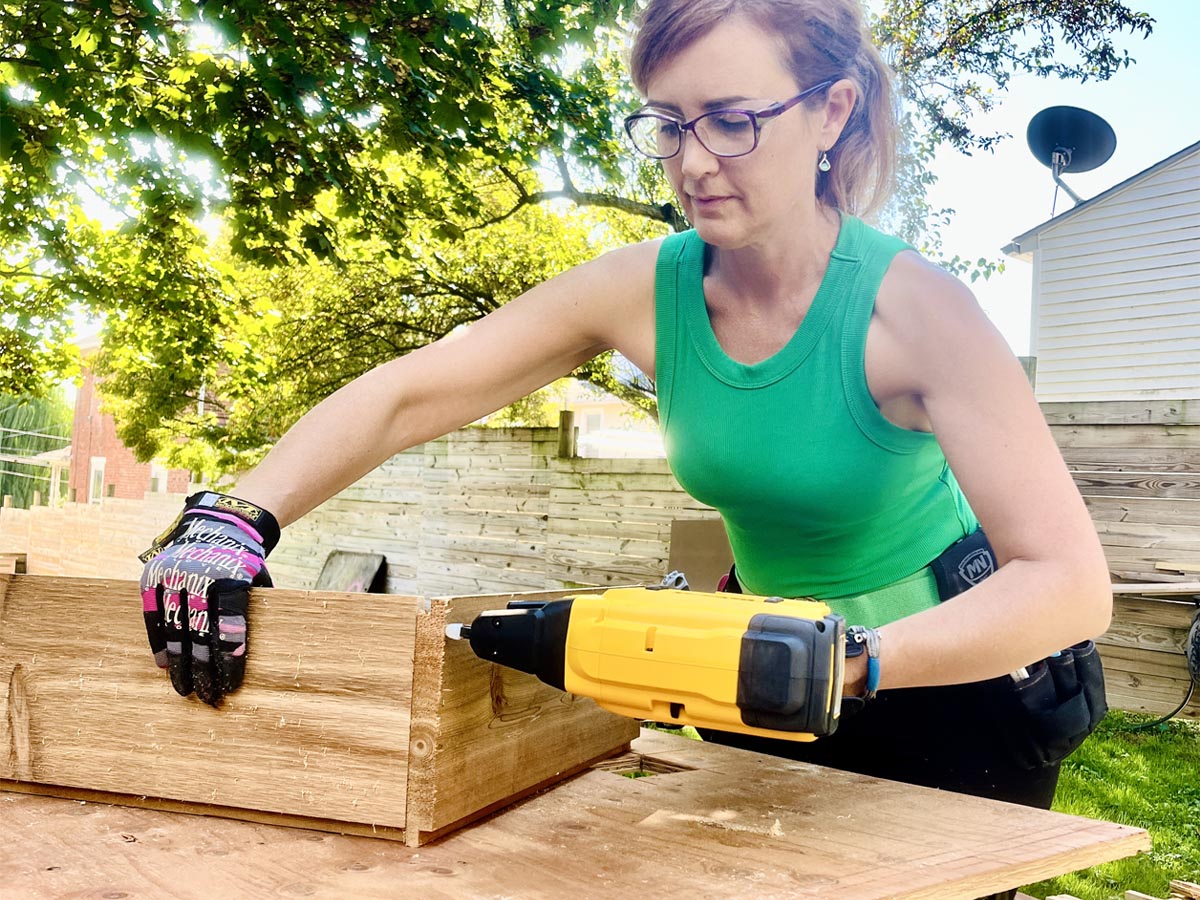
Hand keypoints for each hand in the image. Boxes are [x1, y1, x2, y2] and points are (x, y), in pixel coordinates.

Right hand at [139, 492, 279, 704]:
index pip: (230, 623)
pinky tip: (163, 664)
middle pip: (200, 631)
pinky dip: (158, 641)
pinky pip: (152, 615)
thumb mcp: (258, 579)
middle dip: (204, 668)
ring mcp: (173, 575)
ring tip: (184, 689)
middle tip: (208, 696)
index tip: (230, 684)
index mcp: (231, 576)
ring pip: (174, 627)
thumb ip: (255, 611)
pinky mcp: (153, 577)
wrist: (218, 524)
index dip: (230, 656)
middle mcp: (199, 575)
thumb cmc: (244, 562)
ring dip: (179, 662)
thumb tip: (248, 655)